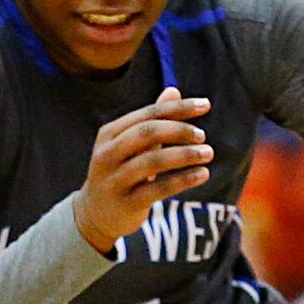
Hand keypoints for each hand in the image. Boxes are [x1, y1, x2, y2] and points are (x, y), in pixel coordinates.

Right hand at [72, 87, 214, 254]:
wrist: (95, 213)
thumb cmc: (120, 171)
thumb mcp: (131, 144)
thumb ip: (152, 119)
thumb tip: (174, 90)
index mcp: (109, 134)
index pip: (147, 114)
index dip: (177, 108)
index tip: (206, 105)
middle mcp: (108, 154)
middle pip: (147, 133)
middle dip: (179, 130)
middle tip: (203, 136)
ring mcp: (115, 180)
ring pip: (152, 161)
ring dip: (184, 155)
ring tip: (208, 153)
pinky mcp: (126, 204)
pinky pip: (158, 189)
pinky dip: (183, 180)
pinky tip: (202, 174)